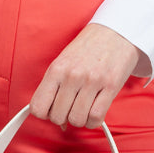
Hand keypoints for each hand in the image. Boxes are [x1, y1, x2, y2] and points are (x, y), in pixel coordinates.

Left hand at [29, 23, 146, 130]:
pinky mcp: (110, 86)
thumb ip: (55, 87)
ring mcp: (91, 81)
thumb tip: (54, 118)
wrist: (116, 32)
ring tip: (84, 108)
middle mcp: (72, 76)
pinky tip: (94, 110)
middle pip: (58, 117)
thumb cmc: (88, 49)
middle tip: (71, 108)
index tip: (52, 110)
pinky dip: (94, 120)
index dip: (45, 114)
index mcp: (56, 69)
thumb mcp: (64, 61)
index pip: (38, 107)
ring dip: (80, 120)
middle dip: (64, 118)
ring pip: (77, 120)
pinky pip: (96, 117)